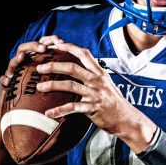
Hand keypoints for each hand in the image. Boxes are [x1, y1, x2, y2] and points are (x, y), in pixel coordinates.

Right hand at [0, 35, 64, 122]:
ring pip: (12, 62)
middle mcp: (24, 65)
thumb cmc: (43, 95)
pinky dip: (5, 80)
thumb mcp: (54, 83)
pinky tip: (9, 81)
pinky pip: (2, 81)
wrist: (23, 112)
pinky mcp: (6, 86)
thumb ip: (64, 73)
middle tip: (43, 48)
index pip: (42, 44)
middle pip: (26, 48)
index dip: (49, 40)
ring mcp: (13, 74)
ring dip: (17, 59)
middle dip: (34, 46)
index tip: (60, 41)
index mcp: (37, 61)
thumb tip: (84, 65)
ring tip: (23, 57)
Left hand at [35, 42, 156, 151]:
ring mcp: (95, 94)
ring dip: (53, 85)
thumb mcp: (105, 83)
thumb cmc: (113, 101)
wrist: (126, 118)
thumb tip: (77, 66)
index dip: (68, 48)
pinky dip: (60, 110)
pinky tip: (49, 113)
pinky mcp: (93, 108)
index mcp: (99, 72)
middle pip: (73, 68)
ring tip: (39, 87)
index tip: (54, 46)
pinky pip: (73, 108)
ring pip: (70, 86)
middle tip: (40, 67)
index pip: (84, 54)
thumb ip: (92, 74)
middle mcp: (97, 80)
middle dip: (54, 65)